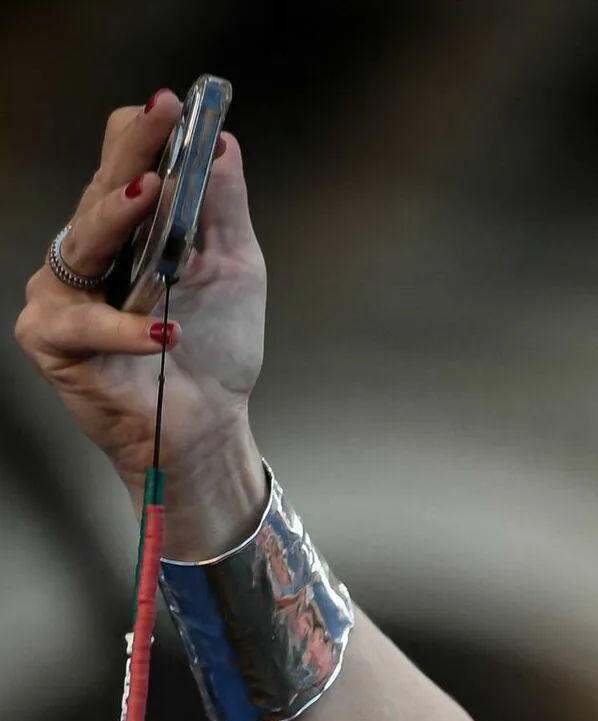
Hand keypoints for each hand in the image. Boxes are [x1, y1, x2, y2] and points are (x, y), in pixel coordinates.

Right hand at [14, 89, 267, 550]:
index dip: (144, 136)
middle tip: (157, 118)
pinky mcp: (52, 338)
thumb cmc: (212, 352)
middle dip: (130, 152)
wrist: (208, 427)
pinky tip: (164, 332)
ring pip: (84, 243)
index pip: (123, 166)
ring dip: (119, 218)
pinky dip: (127, 329)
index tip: (172, 105)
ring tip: (151, 195)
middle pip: (100, 192)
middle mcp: (88, 253)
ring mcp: (64, 292)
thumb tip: (224, 146)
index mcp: (127, 230)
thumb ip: (224, 211)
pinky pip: (86, 324)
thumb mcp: (232, 272)